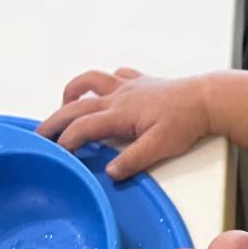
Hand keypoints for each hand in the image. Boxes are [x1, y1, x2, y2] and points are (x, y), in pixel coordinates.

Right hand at [36, 67, 212, 179]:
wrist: (206, 98)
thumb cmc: (186, 122)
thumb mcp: (160, 147)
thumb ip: (134, 159)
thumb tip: (111, 172)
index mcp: (120, 114)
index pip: (83, 128)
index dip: (66, 140)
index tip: (55, 153)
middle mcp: (118, 96)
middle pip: (76, 106)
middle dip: (55, 119)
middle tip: (41, 132)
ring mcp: (128, 85)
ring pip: (90, 81)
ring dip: (73, 91)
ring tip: (64, 103)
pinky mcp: (141, 81)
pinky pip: (114, 76)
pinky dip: (103, 81)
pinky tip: (104, 90)